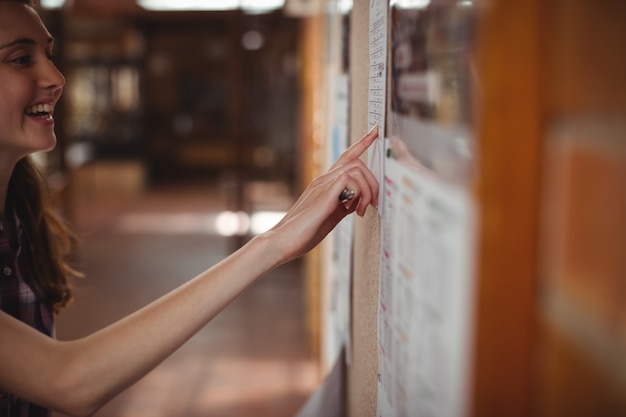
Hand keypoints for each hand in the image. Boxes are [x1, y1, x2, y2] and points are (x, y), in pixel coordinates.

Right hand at [266, 126, 378, 263]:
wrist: (283, 241)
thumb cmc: (303, 232)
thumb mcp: (330, 216)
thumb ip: (343, 205)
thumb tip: (358, 201)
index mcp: (324, 184)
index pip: (345, 157)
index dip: (362, 143)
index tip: (374, 131)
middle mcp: (323, 180)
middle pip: (356, 162)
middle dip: (372, 181)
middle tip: (372, 203)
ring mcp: (322, 185)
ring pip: (355, 168)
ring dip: (367, 188)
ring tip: (362, 210)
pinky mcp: (323, 195)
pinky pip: (348, 179)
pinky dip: (358, 192)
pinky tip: (353, 209)